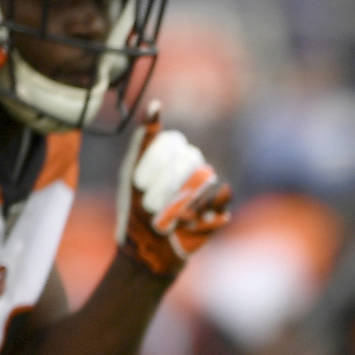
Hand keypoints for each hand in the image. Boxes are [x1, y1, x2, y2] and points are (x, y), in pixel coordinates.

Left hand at [117, 106, 231, 276]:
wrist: (148, 249)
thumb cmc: (135, 210)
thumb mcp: (130, 173)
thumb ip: (143, 140)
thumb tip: (156, 105)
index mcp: (171, 154)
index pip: (173, 142)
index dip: (155, 164)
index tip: (139, 185)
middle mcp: (191, 165)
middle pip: (189, 159)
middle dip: (165, 187)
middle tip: (153, 206)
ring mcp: (207, 185)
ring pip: (204, 178)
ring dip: (179, 203)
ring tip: (168, 218)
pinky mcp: (220, 206)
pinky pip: (223, 194)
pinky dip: (205, 208)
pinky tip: (188, 221)